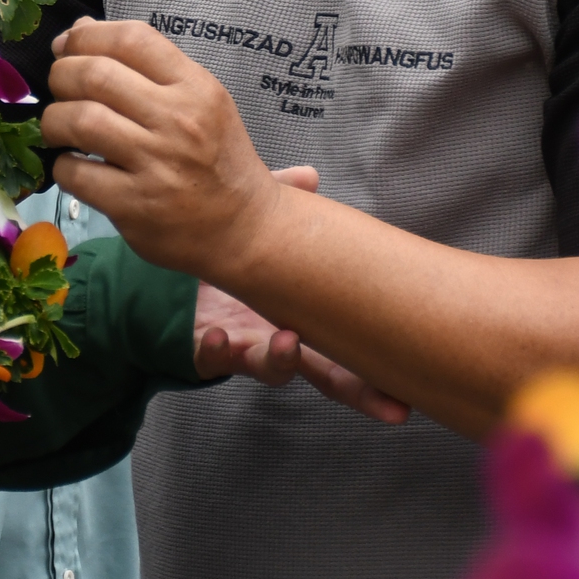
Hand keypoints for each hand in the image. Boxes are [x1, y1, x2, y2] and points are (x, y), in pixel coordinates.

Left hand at [45, 19, 283, 280]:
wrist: (245, 228)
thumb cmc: (217, 158)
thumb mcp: (199, 101)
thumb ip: (145, 66)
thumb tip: (79, 29)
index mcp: (195, 87)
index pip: (131, 38)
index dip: (86, 35)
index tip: (68, 47)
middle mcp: (177, 120)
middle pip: (95, 74)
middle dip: (61, 76)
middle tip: (60, 90)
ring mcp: (156, 164)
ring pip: (80, 120)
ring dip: (55, 120)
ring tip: (59, 128)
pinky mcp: (135, 206)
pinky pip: (76, 173)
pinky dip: (62, 166)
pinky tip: (73, 165)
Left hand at [187, 164, 411, 423]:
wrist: (168, 275)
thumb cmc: (224, 252)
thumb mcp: (255, 222)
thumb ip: (280, 199)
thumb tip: (309, 175)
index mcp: (304, 312)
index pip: (350, 343)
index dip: (379, 366)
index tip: (410, 386)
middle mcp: (281, 337)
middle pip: (328, 375)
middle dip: (357, 390)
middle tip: (387, 402)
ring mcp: (246, 348)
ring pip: (271, 370)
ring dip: (282, 359)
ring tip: (287, 341)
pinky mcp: (206, 350)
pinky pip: (211, 360)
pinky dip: (216, 350)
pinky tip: (217, 336)